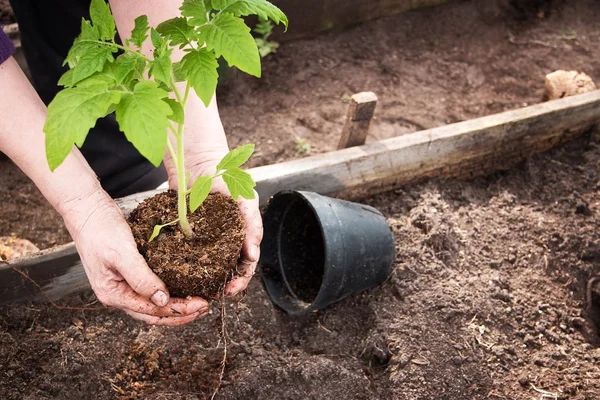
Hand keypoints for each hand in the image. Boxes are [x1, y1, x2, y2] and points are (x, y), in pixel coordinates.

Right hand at [62, 188, 208, 324]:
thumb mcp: (122, 253)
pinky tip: (183, 288)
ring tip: (198, 302)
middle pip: (154, 314)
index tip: (202, 304)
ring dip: (176, 306)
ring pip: (153, 305)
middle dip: (181, 314)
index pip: (152, 311)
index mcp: (113, 295)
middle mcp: (118, 294)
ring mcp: (123, 285)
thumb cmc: (100, 230)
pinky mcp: (129, 274)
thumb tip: (162, 300)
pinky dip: (169, 292)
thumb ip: (141, 277)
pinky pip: (151, 290)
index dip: (179, 311)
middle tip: (205, 307)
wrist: (86, 210)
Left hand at [164, 147, 262, 297]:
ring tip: (200, 292)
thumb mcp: (244, 199)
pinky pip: (188, 253)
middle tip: (216, 295)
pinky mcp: (187, 233)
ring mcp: (206, 237)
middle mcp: (226, 239)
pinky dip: (188, 266)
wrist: (198, 159)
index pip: (247, 264)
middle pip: (228, 269)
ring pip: (209, 266)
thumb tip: (253, 255)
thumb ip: (252, 224)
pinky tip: (183, 275)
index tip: (232, 289)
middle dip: (225, 285)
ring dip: (207, 280)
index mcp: (243, 233)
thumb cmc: (227, 177)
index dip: (241, 279)